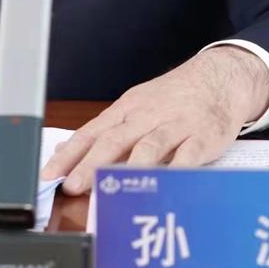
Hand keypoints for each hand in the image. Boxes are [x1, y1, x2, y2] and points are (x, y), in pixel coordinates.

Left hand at [42, 46, 268, 194]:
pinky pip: (188, 156)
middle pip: (115, 140)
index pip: (91, 132)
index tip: (49, 174)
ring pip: (148, 146)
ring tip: (110, 189)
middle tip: (72, 186)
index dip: (69, 154)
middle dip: (91, 164)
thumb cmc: (172, 98)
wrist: (218, 78)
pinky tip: (162, 186)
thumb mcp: (135, 107)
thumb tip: (66, 150)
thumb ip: (105, 131)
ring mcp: (176, 125)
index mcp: (126, 109)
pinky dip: (175, 171)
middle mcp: (147, 116)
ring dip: (127, 169)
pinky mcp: (203, 137)